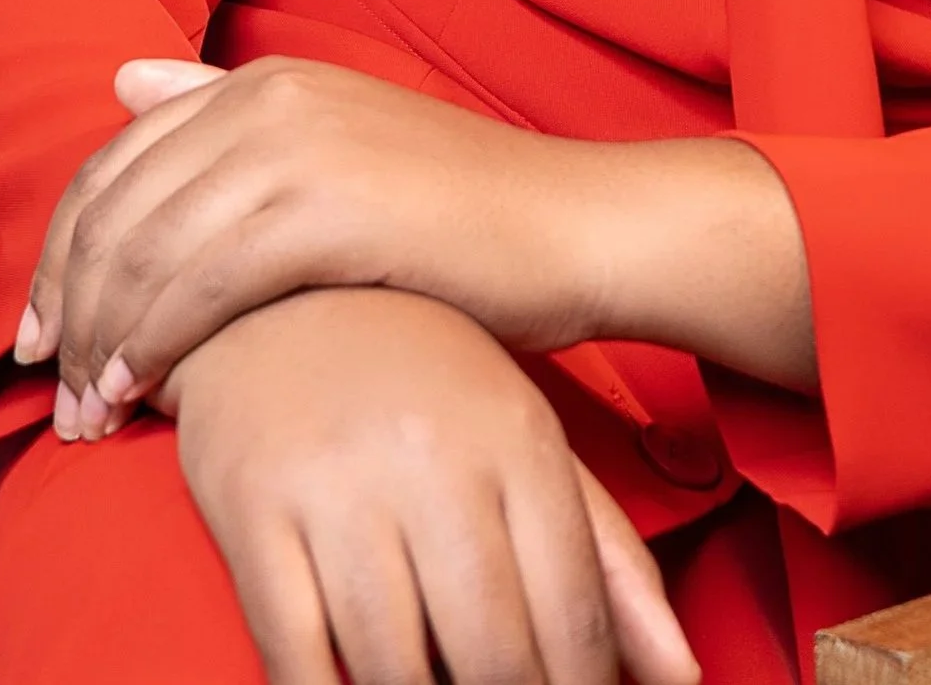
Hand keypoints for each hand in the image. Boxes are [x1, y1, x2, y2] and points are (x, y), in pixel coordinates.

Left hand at [22, 53, 817, 435]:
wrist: (573, 226)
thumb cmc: (458, 213)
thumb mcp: (338, 144)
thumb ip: (229, 115)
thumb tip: (125, 78)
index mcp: (267, 78)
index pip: (116, 163)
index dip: (61, 251)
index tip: (43, 331)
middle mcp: (271, 96)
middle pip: (116, 207)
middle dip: (68, 304)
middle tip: (53, 389)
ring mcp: (299, 146)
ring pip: (146, 251)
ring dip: (102, 340)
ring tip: (90, 411)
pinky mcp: (327, 209)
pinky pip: (198, 286)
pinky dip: (152, 347)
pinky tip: (141, 395)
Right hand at [167, 287, 697, 684]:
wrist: (281, 284)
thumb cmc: (418, 371)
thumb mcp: (524, 433)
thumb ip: (604, 555)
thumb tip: (678, 675)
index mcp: (515, 438)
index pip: (572, 611)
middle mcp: (432, 460)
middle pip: (491, 653)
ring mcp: (338, 487)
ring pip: (394, 667)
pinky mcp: (252, 511)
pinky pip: (293, 653)